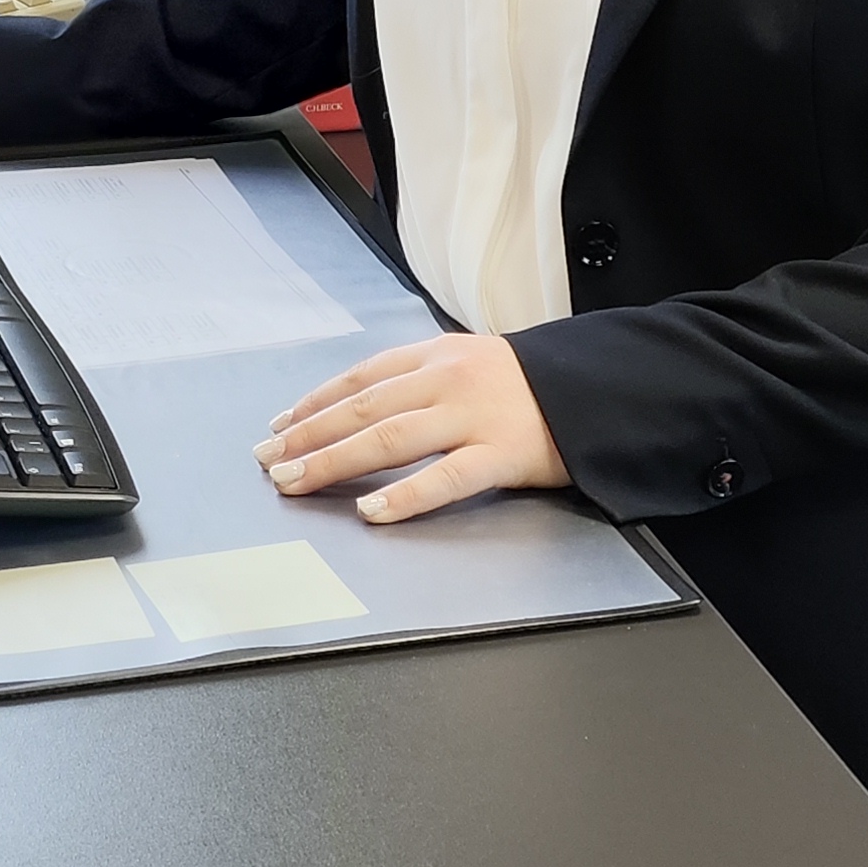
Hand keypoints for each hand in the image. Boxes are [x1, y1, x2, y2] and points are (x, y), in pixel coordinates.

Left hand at [253, 333, 568, 521]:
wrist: (599, 390)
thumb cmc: (530, 384)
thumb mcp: (472, 363)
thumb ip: (422, 379)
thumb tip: (363, 407)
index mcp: (437, 354)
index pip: (361, 378)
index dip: (315, 402)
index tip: (279, 425)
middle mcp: (448, 379)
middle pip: (363, 409)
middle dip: (309, 436)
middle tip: (268, 459)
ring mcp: (474, 415)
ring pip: (390, 439)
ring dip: (335, 461)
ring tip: (296, 480)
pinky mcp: (502, 453)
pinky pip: (446, 478)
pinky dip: (406, 497)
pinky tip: (373, 512)